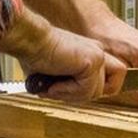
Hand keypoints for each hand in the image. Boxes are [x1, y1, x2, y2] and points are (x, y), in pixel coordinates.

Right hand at [0, 9, 125, 102]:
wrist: (30, 40)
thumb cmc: (35, 54)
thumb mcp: (54, 74)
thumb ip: (69, 85)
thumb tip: (70, 98)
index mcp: (91, 55)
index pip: (107, 81)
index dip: (87, 92)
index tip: (66, 93)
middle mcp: (98, 54)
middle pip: (107, 88)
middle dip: (80, 96)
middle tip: (57, 91)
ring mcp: (98, 56)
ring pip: (96, 92)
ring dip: (72, 96)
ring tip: (53, 87)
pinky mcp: (92, 61)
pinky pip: (86, 90)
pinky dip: (68, 92)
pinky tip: (54, 83)